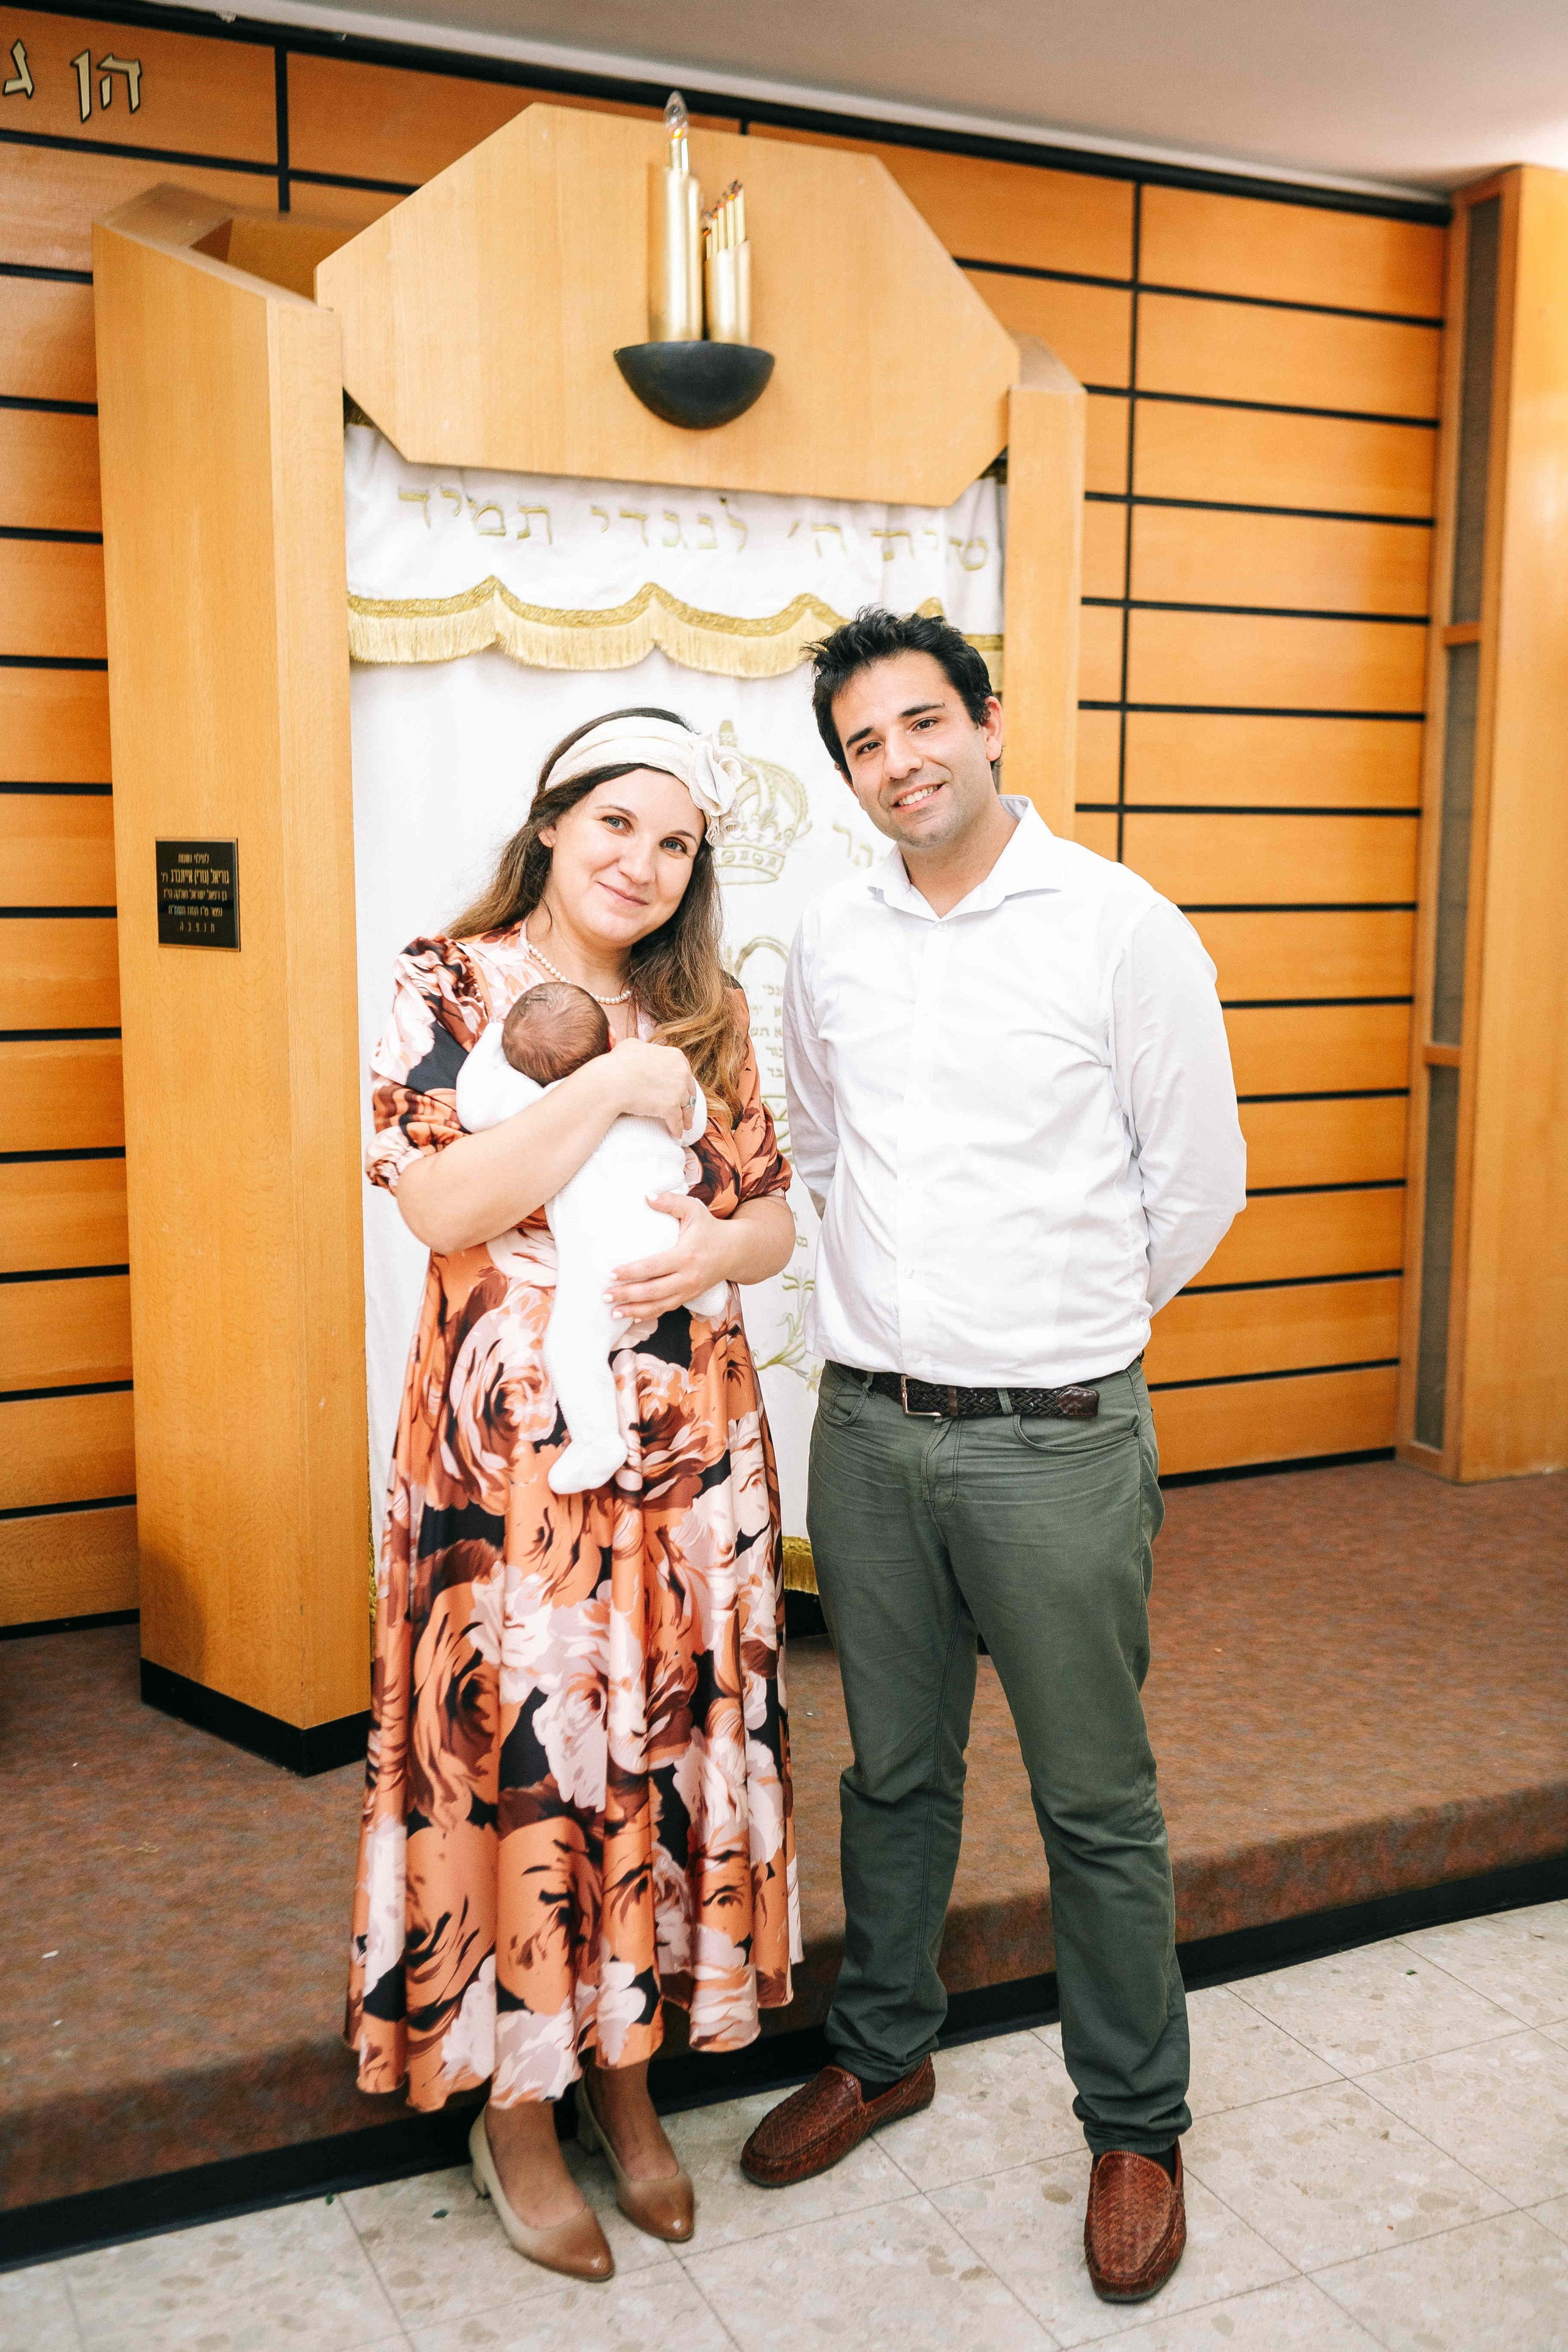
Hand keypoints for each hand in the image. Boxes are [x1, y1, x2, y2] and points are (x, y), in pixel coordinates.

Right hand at [603, 1039, 698, 1137]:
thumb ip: (642, 1047)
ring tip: (685, 1125)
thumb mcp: (632, 1046)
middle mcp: (681, 1072)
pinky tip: (677, 1133)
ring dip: (686, 1117)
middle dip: (688, 1101)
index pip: (685, 1072)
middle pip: (689, 1090)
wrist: (612, 1080)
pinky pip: (676, 1121)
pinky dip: (677, 1128)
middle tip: (687, 1111)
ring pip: (686, 1107)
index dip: (683, 1083)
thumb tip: (640, 1047)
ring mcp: (677, 1090)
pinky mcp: (670, 1107)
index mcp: (675, 1056)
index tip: (682, 1091)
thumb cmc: (618, 1063)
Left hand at [607, 1193, 730, 1318]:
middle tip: (605, 1296)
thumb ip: (671, 1202)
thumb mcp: (694, 1210)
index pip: (653, 1267)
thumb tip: (647, 1196)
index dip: (631, 1272)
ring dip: (634, 1310)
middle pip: (653, 1291)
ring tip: (613, 1312)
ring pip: (659, 1305)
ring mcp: (689, 1290)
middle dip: (627, 1295)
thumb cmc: (711, 1229)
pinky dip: (649, 1314)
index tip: (612, 1273)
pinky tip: (632, 1315)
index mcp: (686, 1256)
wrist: (736, 1251)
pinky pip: (667, 1309)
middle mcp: (688, 1277)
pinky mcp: (689, 1297)